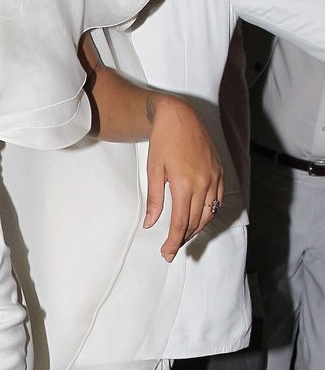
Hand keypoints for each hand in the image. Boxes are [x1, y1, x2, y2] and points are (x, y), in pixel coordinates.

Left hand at [144, 93, 223, 262]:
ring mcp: (214, 177)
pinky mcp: (219, 172)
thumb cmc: (163, 141)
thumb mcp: (153, 170)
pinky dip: (208, 214)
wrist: (180, 116)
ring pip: (209, 213)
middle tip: (171, 250)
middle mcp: (204, 183)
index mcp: (185, 184)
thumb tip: (150, 223)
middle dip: (183, 239)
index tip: (167, 253)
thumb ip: (154, 199)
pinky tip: (198, 219)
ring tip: (183, 237)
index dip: (174, 241)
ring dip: (196, 229)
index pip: (181, 222)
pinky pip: (217, 200)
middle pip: (196, 222)